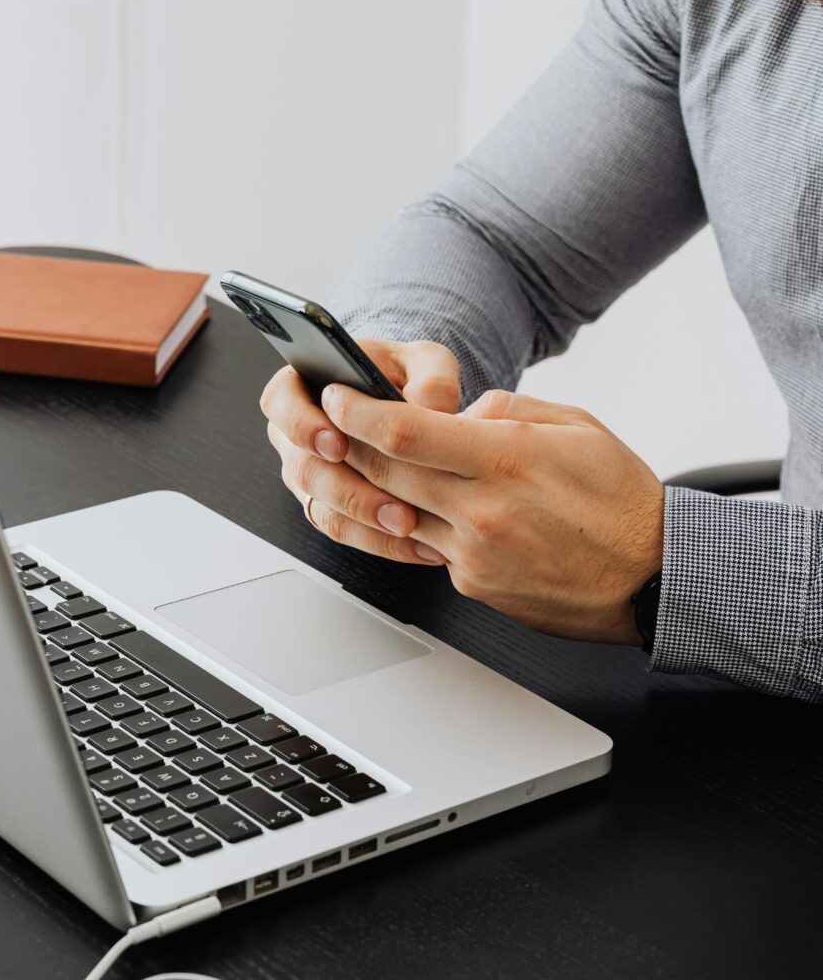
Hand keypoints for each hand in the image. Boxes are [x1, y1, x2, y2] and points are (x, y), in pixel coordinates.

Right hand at [260, 338, 458, 564]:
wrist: (421, 418)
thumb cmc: (410, 379)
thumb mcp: (427, 363)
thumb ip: (432, 378)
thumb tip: (430, 408)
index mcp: (304, 387)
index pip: (279, 403)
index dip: (301, 425)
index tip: (338, 444)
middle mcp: (298, 436)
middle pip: (302, 468)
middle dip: (346, 489)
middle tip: (384, 498)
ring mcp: (312, 476)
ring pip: (322, 507)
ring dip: (365, 520)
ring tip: (406, 523)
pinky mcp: (331, 509)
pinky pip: (345, 531)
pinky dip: (379, 540)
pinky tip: (415, 541)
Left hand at [320, 385, 664, 643]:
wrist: (649, 577)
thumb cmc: (618, 500)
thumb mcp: (575, 426)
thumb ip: (505, 411)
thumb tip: (453, 415)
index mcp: (506, 460)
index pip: (405, 433)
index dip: (358, 412)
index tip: (336, 396)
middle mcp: (483, 511)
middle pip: (385, 474)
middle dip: (347, 446)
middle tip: (330, 425)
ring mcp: (473, 554)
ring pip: (396, 514)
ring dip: (375, 488)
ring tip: (374, 464)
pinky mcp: (472, 583)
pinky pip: (427, 546)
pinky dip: (419, 523)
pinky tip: (433, 508)